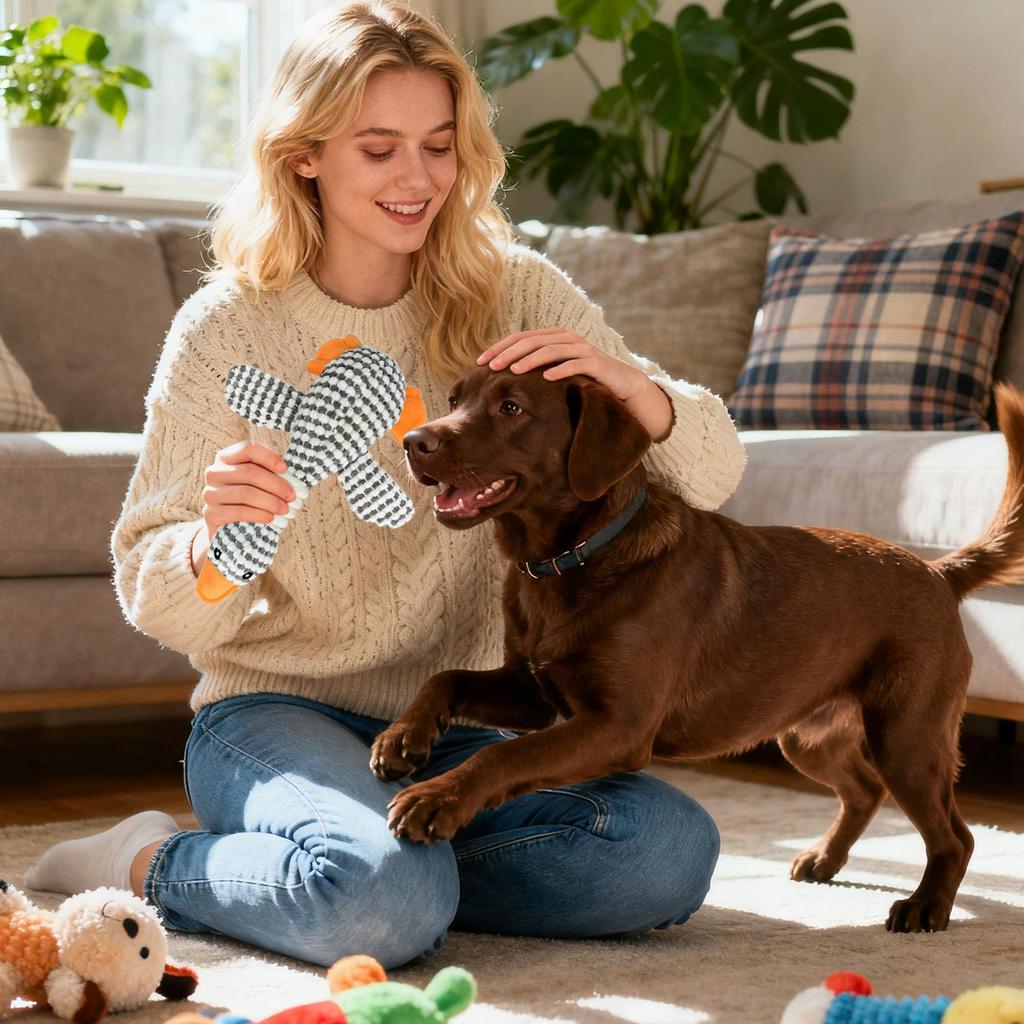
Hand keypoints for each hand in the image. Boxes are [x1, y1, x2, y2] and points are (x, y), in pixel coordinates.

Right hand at [192, 442, 294, 575]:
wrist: (227, 528)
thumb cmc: (250, 501)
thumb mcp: (259, 484)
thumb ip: (272, 475)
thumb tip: (297, 480)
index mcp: (227, 458)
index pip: (248, 449)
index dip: (269, 457)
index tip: (285, 469)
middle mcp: (214, 472)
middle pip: (249, 472)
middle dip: (276, 485)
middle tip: (292, 496)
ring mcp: (210, 493)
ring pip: (246, 493)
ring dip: (271, 502)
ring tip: (286, 509)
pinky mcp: (211, 514)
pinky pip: (239, 512)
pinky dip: (259, 514)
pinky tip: (271, 518)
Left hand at [477, 328, 649, 401]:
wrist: (622, 386)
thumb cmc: (582, 381)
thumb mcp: (554, 372)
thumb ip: (533, 369)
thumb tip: (499, 379)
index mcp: (552, 337)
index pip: (519, 338)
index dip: (498, 348)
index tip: (479, 363)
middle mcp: (566, 337)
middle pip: (531, 341)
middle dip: (509, 354)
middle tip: (490, 368)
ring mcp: (582, 348)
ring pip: (550, 350)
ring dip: (530, 360)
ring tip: (513, 372)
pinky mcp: (597, 362)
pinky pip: (576, 364)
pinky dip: (560, 370)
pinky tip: (546, 380)